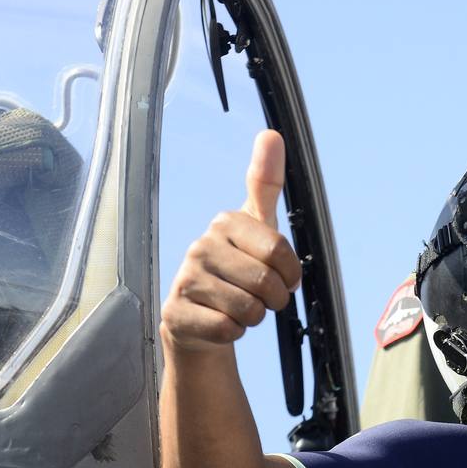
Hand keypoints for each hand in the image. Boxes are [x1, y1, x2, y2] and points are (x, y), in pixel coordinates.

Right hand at [160, 130, 302, 351]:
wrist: (200, 321)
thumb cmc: (237, 270)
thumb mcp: (257, 228)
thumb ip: (265, 184)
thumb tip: (271, 134)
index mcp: (225, 223)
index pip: (279, 249)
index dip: (291, 272)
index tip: (285, 277)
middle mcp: (200, 246)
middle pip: (266, 283)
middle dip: (274, 300)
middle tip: (262, 298)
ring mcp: (185, 280)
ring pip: (248, 310)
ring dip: (254, 317)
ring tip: (240, 309)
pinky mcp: (176, 313)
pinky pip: (227, 330)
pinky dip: (234, 333)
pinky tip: (221, 322)